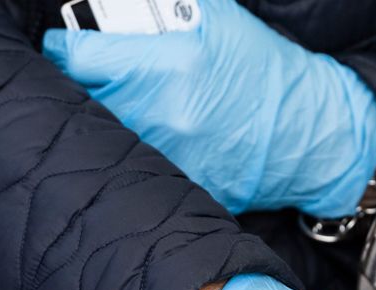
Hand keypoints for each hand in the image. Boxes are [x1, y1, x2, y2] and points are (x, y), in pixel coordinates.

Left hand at [42, 0, 375, 217]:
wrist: (309, 132)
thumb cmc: (263, 69)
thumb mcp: (217, 20)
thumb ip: (162, 9)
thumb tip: (117, 9)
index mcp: (169, 66)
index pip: (76, 57)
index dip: (66, 46)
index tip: (69, 46)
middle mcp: (163, 115)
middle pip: (82, 98)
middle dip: (86, 83)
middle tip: (97, 74)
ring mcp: (169, 157)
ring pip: (103, 136)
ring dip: (106, 118)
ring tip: (128, 104)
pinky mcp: (179, 186)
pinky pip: (134, 166)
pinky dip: (135, 152)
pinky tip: (157, 135)